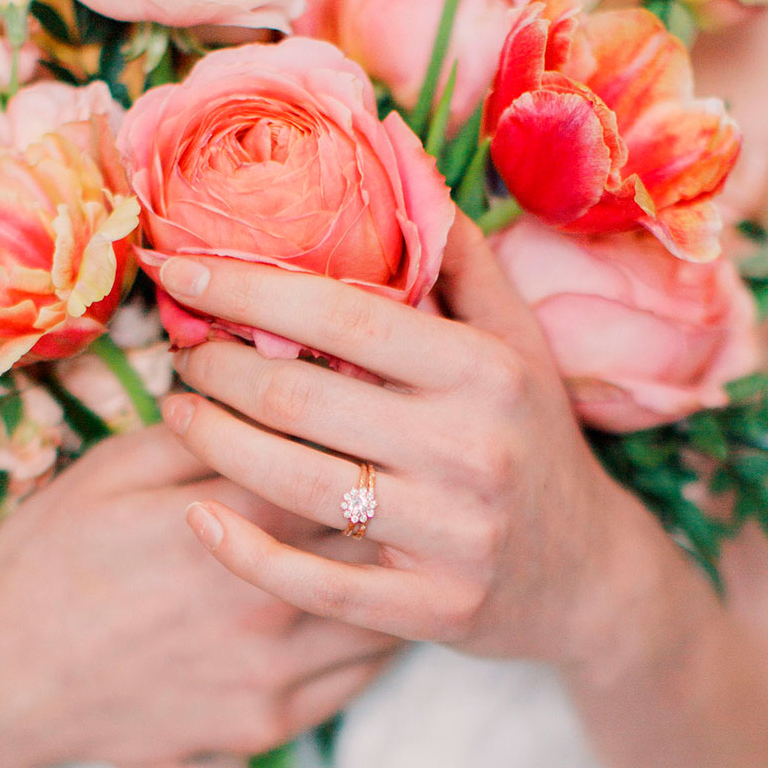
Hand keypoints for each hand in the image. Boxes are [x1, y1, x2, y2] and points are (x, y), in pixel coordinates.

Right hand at [0, 425, 393, 767]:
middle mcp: (273, 595)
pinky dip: (384, 633)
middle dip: (403, 495)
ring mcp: (277, 669)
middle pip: (381, 532)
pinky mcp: (272, 722)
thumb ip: (200, 433)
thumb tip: (266, 387)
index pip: (340, 458)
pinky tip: (386, 602)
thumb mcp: (112, 470)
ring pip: (388, 609)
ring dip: (408, 567)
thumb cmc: (52, 560)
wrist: (4, 684)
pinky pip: (362, 677)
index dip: (370, 425)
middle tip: (419, 467)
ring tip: (418, 533)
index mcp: (236, 520)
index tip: (389, 405)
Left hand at [158, 211, 653, 663]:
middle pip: (298, 400)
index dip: (246, 289)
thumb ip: (458, 259)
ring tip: (177, 411)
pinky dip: (241, 550)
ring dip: (211, 442)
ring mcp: (451, 536)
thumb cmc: (535, 436)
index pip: (341, 317)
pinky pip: (310, 582)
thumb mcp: (517, 341)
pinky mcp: (431, 609)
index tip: (178, 271)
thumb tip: (396, 157)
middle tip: (178, 350)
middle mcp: (470, 450)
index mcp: (484, 372)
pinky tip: (195, 516)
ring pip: (291, 483)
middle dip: (215, 368)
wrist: (591, 574)